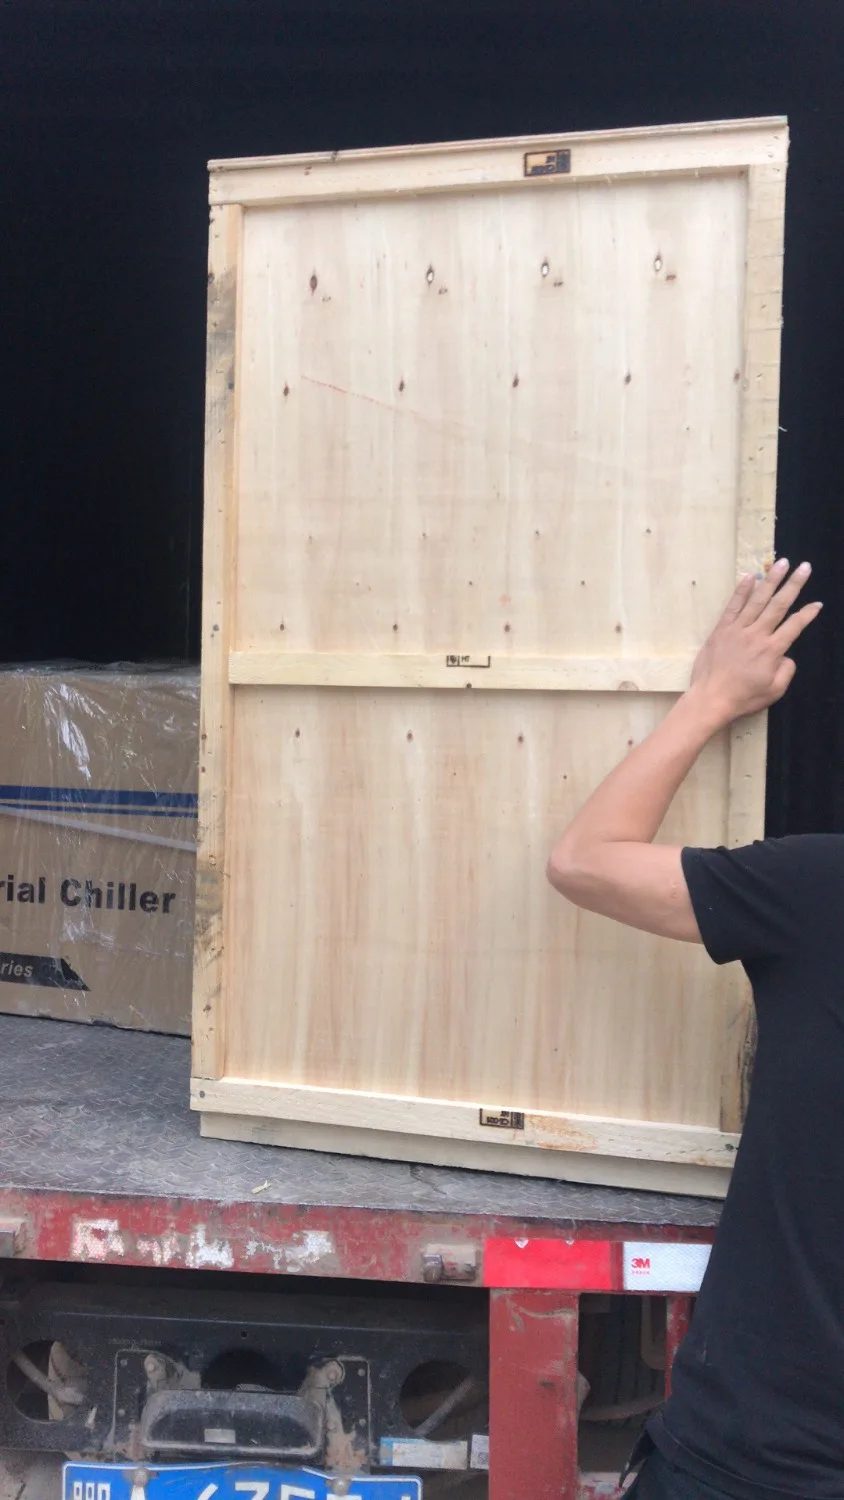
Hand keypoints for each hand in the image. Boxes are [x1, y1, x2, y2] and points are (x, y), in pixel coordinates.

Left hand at [689, 559, 821, 725]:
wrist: (710, 699)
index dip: (808, 614)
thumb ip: (786, 671)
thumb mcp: (774, 691)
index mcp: (772, 650)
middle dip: (794, 584)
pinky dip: (742, 590)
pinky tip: (751, 576)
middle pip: (779, 605)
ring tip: (782, 562)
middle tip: (805, 567)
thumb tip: (786, 656)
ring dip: (771, 579)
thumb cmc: (743, 698)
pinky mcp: (721, 629)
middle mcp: (757, 634)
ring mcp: (738, 629)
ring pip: (758, 599)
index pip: (795, 626)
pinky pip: (733, 606)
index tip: (817, 604)